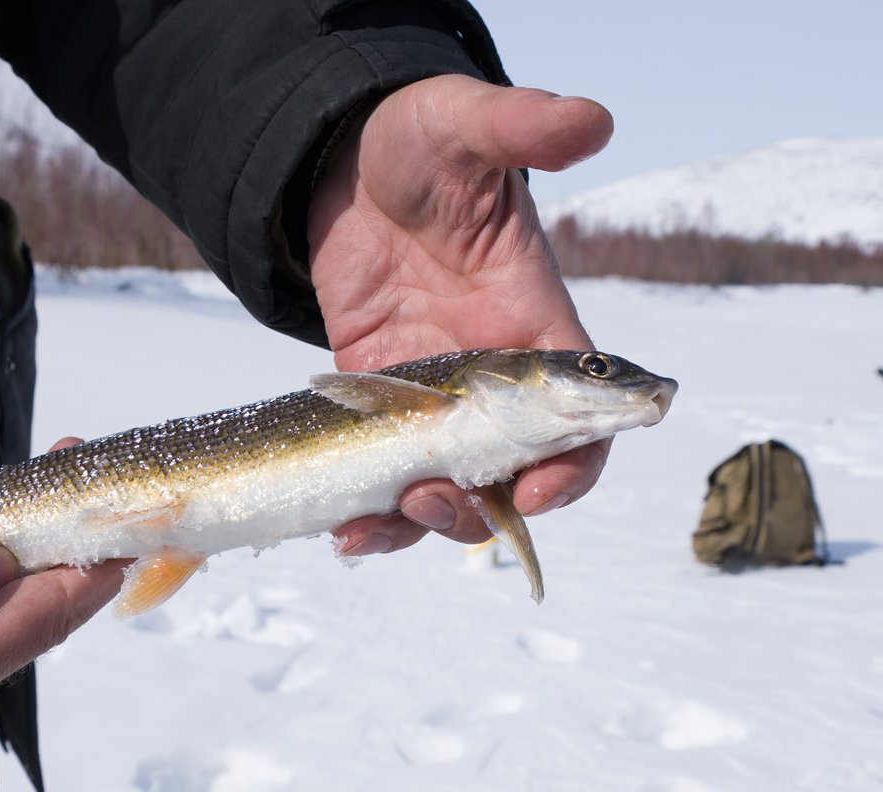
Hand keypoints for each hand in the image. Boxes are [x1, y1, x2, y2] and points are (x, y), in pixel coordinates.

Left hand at [308, 75, 614, 553]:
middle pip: (515, 476)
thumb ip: (518, 126)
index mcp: (534, 323)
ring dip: (423, 523)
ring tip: (370, 526)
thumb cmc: (417, 141)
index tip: (536, 489)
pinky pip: (386, 476)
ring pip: (450, 490)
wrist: (345, 162)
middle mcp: (494, 375)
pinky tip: (343, 529)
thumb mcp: (461, 126)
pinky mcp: (379, 403)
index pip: (582, 419)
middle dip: (483, 509)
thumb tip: (590, 120)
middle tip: (434, 498)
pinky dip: (372, 514)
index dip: (573, 466)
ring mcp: (435, 396)